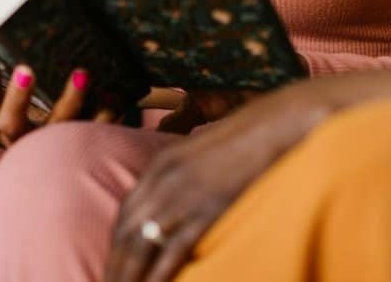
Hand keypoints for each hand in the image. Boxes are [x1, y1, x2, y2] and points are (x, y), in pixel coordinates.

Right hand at [0, 44, 104, 147]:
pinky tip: (111, 96)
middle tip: (25, 70)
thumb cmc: (17, 126)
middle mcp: (17, 143)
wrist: (52, 179)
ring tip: (81, 74)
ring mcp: (47, 150)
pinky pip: (91, 135)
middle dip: (16, 96)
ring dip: (69, 101)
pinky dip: (103, 116)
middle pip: (9, 122)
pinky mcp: (76, 152)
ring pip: (55, 130)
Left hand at [105, 87, 331, 281]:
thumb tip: (185, 197)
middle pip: (127, 232)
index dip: (116, 244)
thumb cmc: (249, 138)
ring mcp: (184, 195)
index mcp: (161, 165)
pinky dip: (160, 272)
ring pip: (142, 244)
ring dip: (128, 274)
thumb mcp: (206, 152)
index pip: (126, 213)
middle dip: (115, 265)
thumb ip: (187, 174)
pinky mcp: (208, 208)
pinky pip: (175, 247)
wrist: (278, 124)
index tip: (112, 266)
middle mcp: (163, 180)